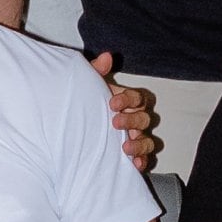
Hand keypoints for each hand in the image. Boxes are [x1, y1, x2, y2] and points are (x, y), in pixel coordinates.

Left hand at [92, 51, 159, 171]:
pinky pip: (145, 159)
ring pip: (149, 140)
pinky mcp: (133, 155)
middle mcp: (135, 120)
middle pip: (145, 118)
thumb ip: (96, 71)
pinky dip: (142, 162)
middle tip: (115, 123)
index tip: (113, 103)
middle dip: (132, 121)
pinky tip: (134, 164)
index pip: (138, 98)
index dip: (129, 99)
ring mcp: (136, 138)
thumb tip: (106, 57)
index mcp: (128, 102)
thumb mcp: (88, 87)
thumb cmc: (86, 105)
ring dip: (140, 144)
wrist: (73, 129)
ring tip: (125, 147)